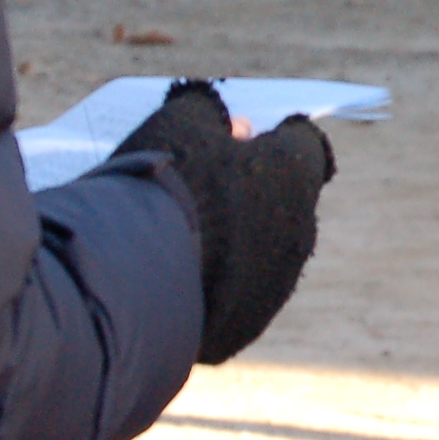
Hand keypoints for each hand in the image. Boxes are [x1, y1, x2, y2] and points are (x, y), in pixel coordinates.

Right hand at [117, 81, 337, 361]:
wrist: (136, 277)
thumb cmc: (165, 185)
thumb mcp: (179, 126)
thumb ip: (208, 113)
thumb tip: (230, 126)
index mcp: (294, 176)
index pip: (302, 145)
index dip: (270, 136)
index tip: (239, 136)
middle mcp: (299, 231)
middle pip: (282, 200)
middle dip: (250, 188)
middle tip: (200, 180)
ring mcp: (276, 285)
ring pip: (261, 252)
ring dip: (233, 240)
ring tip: (178, 233)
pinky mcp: (244, 326)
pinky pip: (234, 293)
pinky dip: (213, 282)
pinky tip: (171, 274)